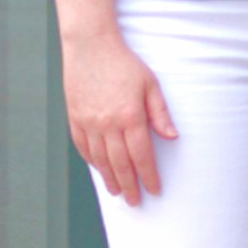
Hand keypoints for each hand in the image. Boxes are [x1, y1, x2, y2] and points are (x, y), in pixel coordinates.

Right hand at [61, 30, 177, 204]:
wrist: (90, 46)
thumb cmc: (125, 63)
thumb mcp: (150, 84)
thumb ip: (160, 113)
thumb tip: (172, 137)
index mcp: (130, 116)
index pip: (142, 155)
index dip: (148, 176)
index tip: (155, 190)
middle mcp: (107, 124)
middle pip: (120, 164)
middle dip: (129, 185)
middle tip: (135, 201)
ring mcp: (88, 122)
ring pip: (100, 159)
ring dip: (110, 178)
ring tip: (117, 192)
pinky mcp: (75, 118)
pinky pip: (83, 147)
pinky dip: (92, 162)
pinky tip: (99, 170)